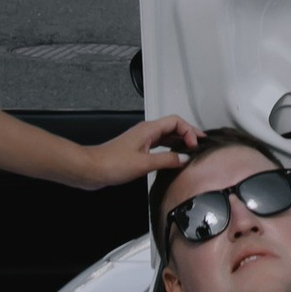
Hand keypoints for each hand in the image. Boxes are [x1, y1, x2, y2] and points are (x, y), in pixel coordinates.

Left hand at [80, 112, 202, 187]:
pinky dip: (169, 150)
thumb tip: (184, 159)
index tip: (195, 145)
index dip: (189, 130)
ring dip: (179, 142)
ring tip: (190, 151)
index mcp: (148, 130)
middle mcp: (145, 132)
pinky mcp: (137, 150)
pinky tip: (172, 158)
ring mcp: (141, 140)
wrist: (91, 169)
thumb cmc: (111, 163)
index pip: (176, 121)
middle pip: (172, 127)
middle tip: (199, 145)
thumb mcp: (144, 163)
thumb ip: (166, 160)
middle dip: (188, 134)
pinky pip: (159, 145)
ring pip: (166, 136)